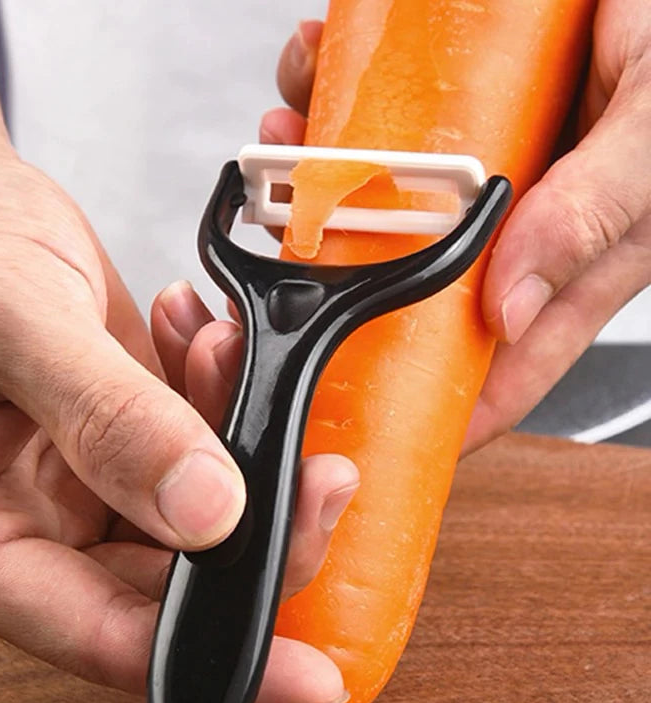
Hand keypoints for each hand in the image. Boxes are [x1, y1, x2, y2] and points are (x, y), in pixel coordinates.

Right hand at [0, 106, 356, 702]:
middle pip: (161, 579)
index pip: (96, 633)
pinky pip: (187, 452)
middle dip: (253, 528)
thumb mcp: (6, 318)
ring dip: (233, 444)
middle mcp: (12, 525)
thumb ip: (107, 418)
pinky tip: (200, 341)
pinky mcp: (102, 442)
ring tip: (222, 352)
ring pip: (188, 514)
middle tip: (313, 470)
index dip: (209, 652)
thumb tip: (207, 513)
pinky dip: (212, 402)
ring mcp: (63, 485)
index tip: (308, 674)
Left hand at [262, 4, 650, 452]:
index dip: (437, 410)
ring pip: (385, 202)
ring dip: (324, 174)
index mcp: (569, 258)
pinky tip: (318, 74)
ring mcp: (483, 172)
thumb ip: (591, 217)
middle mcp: (516, 224)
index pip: (499, 365)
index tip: (365, 428)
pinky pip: (385, 124)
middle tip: (289, 241)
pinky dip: (339, 99)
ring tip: (291, 133)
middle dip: (342, 271)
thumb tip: (512, 310)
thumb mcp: (649, 130)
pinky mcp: (459, 119)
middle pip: (413, 284)